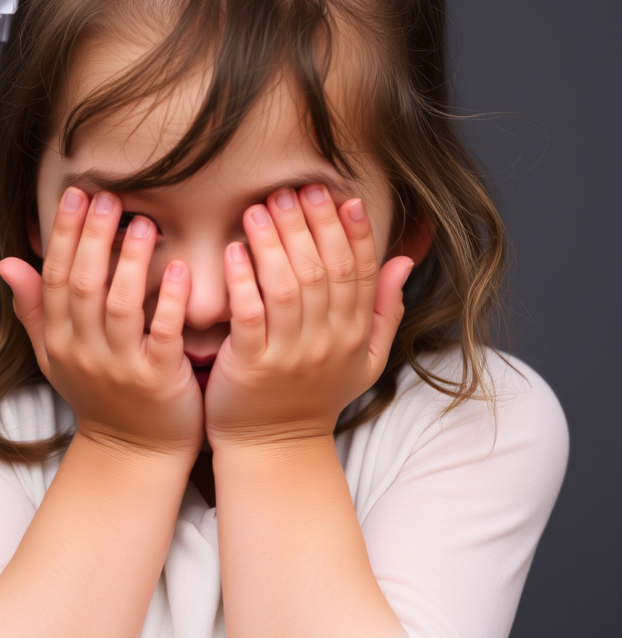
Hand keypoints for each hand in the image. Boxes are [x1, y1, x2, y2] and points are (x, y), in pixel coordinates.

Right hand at [0, 188, 203, 459]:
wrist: (134, 453)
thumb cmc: (100, 397)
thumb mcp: (56, 356)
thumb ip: (34, 309)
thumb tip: (6, 262)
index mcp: (59, 340)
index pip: (55, 277)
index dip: (64, 234)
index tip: (75, 194)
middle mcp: (84, 351)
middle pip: (83, 285)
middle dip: (93, 237)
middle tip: (108, 197)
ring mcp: (120, 367)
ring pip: (120, 305)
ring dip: (130, 261)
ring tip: (144, 223)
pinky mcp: (157, 380)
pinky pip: (162, 334)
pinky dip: (170, 300)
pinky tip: (180, 269)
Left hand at [204, 184, 412, 450]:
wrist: (275, 447)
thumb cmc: (315, 397)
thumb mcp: (364, 360)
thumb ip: (383, 310)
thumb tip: (402, 260)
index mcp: (355, 334)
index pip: (359, 272)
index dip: (353, 232)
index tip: (342, 197)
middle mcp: (328, 342)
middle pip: (324, 271)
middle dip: (311, 225)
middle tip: (295, 190)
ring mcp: (290, 354)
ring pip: (288, 286)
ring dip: (275, 242)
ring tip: (261, 208)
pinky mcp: (252, 365)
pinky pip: (250, 314)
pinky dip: (244, 279)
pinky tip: (234, 250)